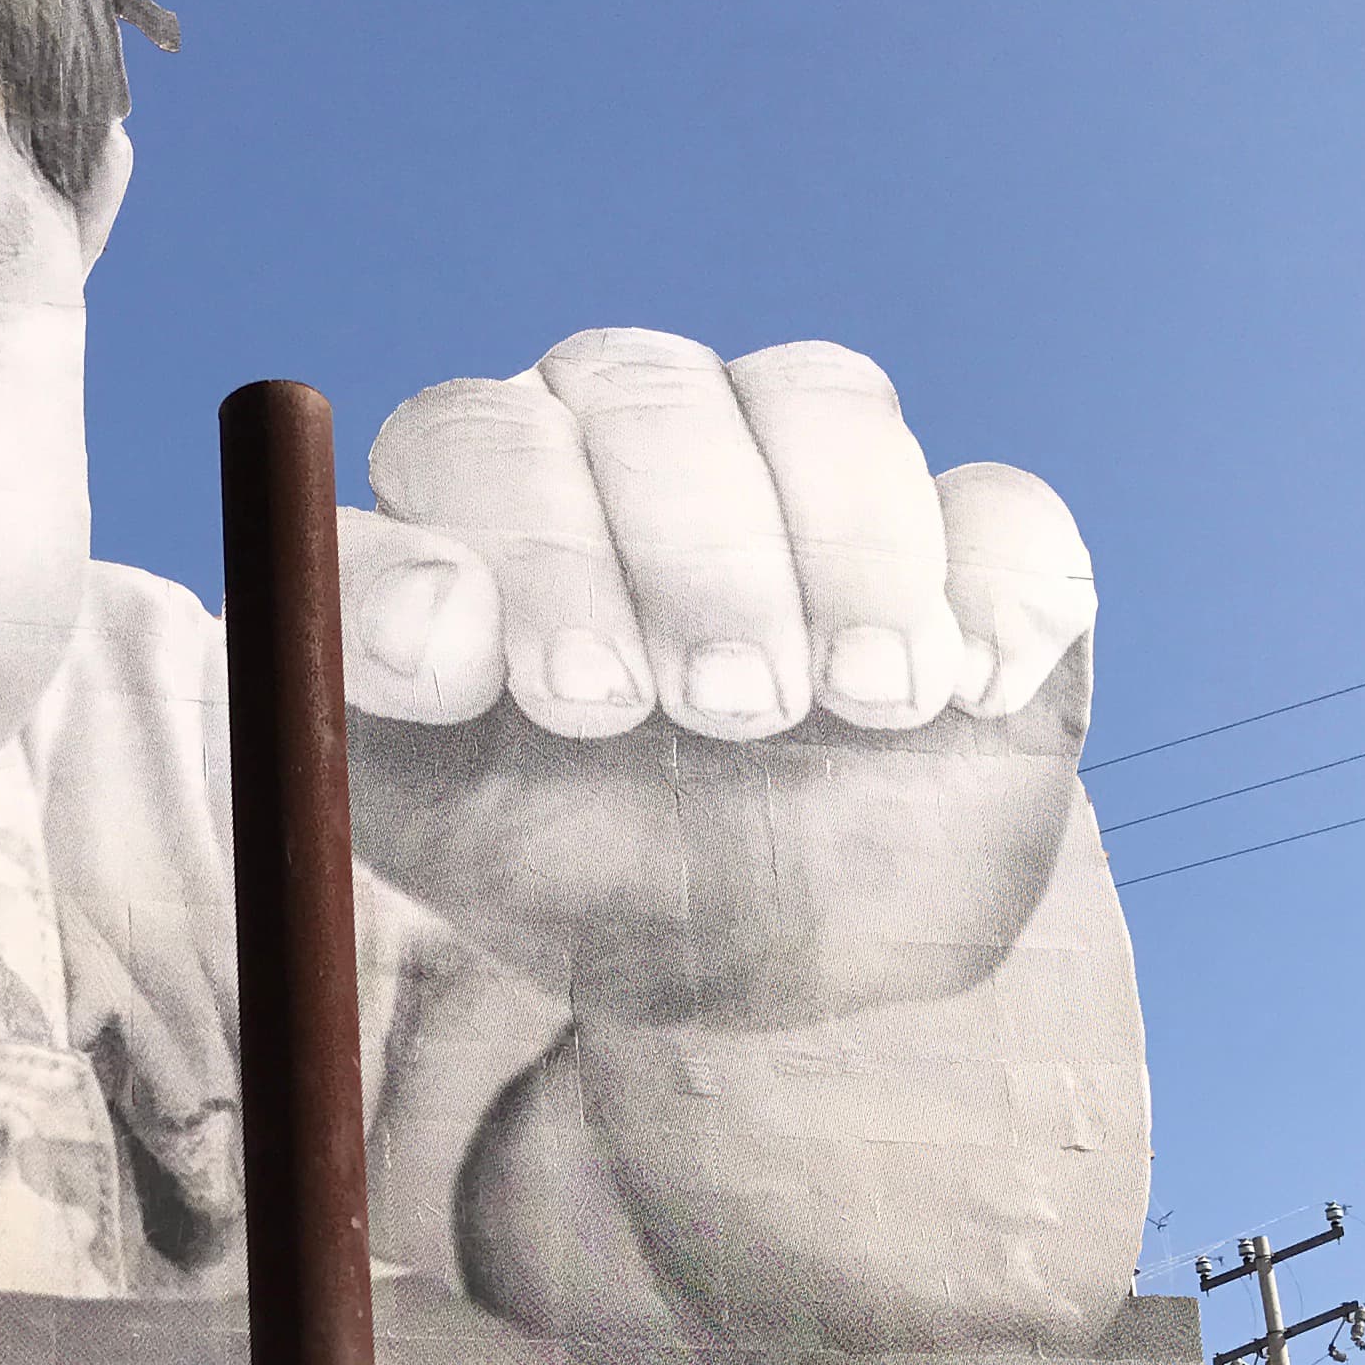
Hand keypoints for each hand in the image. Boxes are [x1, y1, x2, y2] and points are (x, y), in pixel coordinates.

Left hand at [337, 333, 1093, 1034]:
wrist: (748, 971)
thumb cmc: (562, 878)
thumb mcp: (423, 823)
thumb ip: (361, 702)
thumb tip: (431, 624)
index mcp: (486, 506)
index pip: (474, 444)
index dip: (524, 543)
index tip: (573, 698)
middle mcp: (637, 450)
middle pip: (649, 393)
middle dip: (692, 552)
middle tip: (725, 711)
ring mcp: (807, 481)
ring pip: (822, 401)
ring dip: (846, 548)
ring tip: (858, 705)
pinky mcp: (967, 551)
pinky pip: (1002, 509)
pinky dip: (996, 587)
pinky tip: (971, 693)